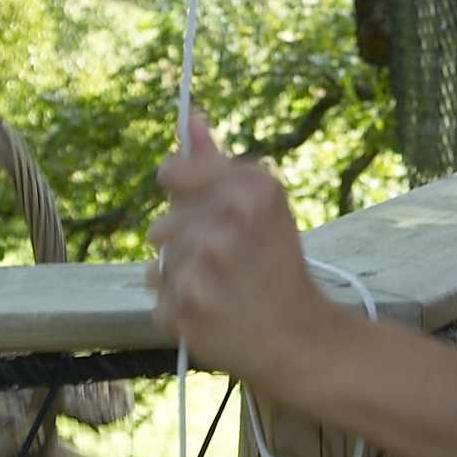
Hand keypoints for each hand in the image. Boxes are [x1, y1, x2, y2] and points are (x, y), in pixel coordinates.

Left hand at [146, 111, 337, 392]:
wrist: (300, 338)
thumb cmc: (278, 266)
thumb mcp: (263, 205)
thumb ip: (217, 163)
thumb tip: (190, 118)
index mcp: (251, 192)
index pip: (172, 174)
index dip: (180, 192)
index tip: (197, 210)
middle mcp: (225, 226)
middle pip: (161, 224)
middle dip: (184, 242)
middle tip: (224, 263)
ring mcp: (202, 271)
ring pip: (158, 260)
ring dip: (179, 274)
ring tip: (218, 288)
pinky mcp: (184, 310)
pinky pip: (156, 293)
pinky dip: (175, 304)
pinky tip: (209, 309)